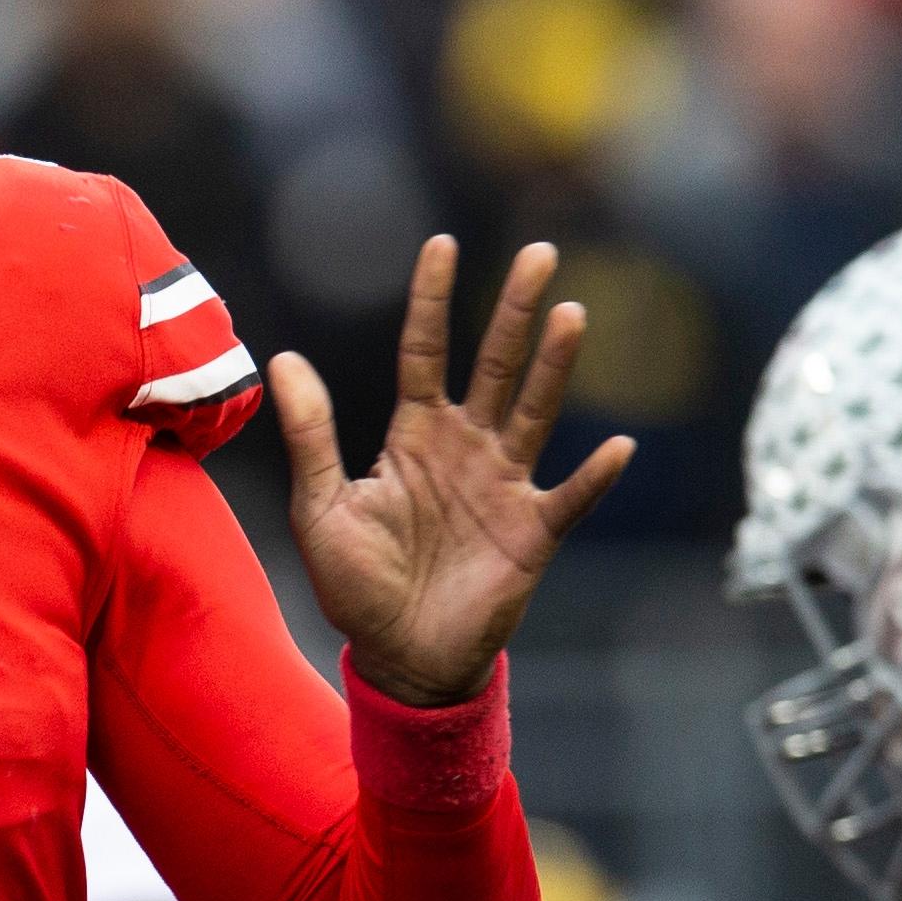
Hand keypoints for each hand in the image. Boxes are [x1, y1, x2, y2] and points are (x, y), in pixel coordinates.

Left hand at [271, 238, 632, 705]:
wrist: (399, 657)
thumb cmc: (356, 584)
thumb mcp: (321, 505)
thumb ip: (311, 434)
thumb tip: (283, 356)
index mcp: (414, 436)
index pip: (426, 352)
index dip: (433, 301)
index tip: (442, 243)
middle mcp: (466, 448)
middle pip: (496, 365)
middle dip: (516, 310)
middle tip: (540, 252)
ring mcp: (505, 486)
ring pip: (536, 412)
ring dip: (555, 367)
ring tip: (573, 314)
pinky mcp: (533, 533)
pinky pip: (569, 498)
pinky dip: (593, 476)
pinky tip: (618, 447)